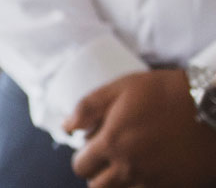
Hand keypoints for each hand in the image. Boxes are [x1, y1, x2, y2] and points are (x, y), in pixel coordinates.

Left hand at [66, 69, 215, 187]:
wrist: (211, 108)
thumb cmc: (165, 93)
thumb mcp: (120, 88)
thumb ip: (87, 107)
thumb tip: (66, 128)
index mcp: (111, 143)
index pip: (80, 166)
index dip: (83, 157)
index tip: (93, 148)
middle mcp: (130, 167)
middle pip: (98, 187)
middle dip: (98, 173)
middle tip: (110, 158)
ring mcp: (154, 181)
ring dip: (120, 182)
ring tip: (131, 163)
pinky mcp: (175, 187)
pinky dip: (144, 185)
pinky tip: (152, 169)